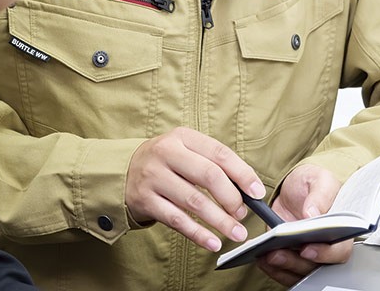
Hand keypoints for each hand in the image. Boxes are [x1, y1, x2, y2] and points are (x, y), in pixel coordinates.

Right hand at [125, 127, 264, 252]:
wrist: (123, 172)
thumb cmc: (166, 163)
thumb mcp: (186, 151)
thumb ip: (213, 165)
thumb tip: (246, 191)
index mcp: (183, 137)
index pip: (219, 153)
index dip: (242, 174)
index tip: (257, 193)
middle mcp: (166, 153)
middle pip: (208, 176)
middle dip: (231, 198)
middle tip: (243, 214)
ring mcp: (154, 177)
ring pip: (194, 201)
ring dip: (219, 220)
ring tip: (237, 233)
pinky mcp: (145, 201)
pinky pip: (177, 220)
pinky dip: (198, 234)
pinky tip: (213, 242)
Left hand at [256, 164, 352, 286]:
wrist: (292, 189)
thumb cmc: (311, 183)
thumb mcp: (319, 179)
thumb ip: (320, 194)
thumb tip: (313, 214)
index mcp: (341, 230)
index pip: (340, 250)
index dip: (326, 254)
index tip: (307, 249)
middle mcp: (327, 247)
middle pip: (318, 267)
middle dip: (297, 263)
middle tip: (277, 253)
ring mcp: (309, 256)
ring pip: (300, 273)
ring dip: (282, 267)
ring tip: (266, 255)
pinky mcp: (292, 258)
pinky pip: (286, 273)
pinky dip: (273, 269)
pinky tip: (261, 258)